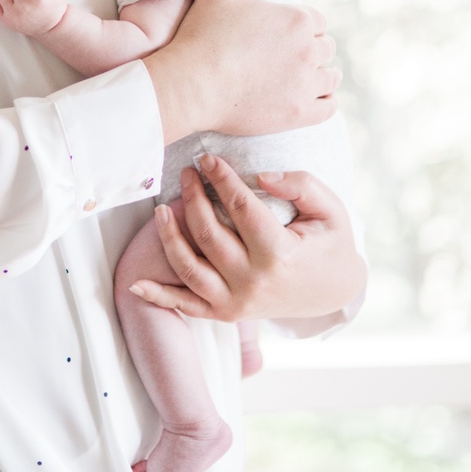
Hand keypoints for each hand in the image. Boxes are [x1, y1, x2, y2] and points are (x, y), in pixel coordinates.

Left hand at [130, 156, 365, 322]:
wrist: (334, 292)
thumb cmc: (330, 245)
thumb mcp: (331, 210)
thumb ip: (300, 184)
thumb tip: (260, 176)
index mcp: (279, 254)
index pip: (240, 208)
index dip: (221, 179)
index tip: (207, 158)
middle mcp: (253, 282)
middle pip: (208, 233)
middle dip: (192, 197)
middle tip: (186, 172)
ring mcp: (236, 302)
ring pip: (189, 267)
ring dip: (169, 236)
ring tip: (162, 209)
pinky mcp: (226, 313)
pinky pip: (186, 306)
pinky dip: (159, 296)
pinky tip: (136, 283)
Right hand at [142, 0, 339, 140]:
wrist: (191, 85)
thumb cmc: (202, 34)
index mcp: (298, 19)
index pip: (316, 21)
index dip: (299, 26)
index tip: (280, 34)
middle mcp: (309, 51)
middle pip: (324, 47)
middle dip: (309, 49)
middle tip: (284, 56)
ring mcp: (307, 84)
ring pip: (331, 77)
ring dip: (319, 75)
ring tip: (297, 77)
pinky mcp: (300, 114)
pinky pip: (329, 108)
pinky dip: (323, 102)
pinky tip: (306, 98)